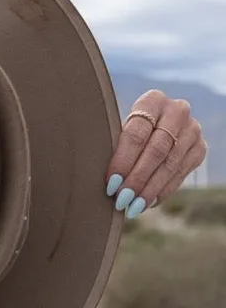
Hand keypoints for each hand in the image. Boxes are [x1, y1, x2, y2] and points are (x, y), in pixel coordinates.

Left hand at [105, 89, 207, 218]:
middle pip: (156, 150)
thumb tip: (108, 182)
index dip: (123, 161)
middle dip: (137, 179)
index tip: (110, 184)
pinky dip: (162, 191)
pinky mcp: (199, 148)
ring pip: (170, 165)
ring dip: (150, 189)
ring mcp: (192, 130)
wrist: (157, 125)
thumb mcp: (121, 129)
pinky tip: (147, 203)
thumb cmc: (129, 131)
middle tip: (122, 200)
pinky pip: (180, 174)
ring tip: (133, 207)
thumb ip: (116, 148)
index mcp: (153, 100)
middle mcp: (177, 111)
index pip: (137, 134)